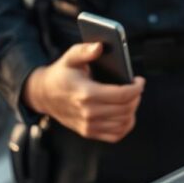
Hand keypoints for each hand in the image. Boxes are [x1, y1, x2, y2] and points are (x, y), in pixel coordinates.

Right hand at [22, 43, 144, 142]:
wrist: (43, 95)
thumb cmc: (61, 73)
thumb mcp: (70, 57)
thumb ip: (85, 50)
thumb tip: (100, 47)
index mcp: (86, 93)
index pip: (122, 94)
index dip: (136, 87)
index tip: (140, 80)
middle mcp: (88, 112)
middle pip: (125, 109)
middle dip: (136, 97)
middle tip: (137, 88)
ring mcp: (88, 125)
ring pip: (123, 123)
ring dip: (132, 110)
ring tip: (132, 99)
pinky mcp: (88, 132)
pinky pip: (115, 135)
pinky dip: (125, 126)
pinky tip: (127, 114)